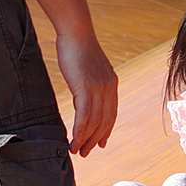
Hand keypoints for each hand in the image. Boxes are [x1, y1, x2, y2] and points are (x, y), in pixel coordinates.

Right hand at [56, 32, 117, 156]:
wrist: (76, 33)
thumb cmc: (78, 49)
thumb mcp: (88, 70)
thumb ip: (90, 84)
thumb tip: (84, 94)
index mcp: (112, 84)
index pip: (111, 113)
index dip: (106, 130)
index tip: (100, 144)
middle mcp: (109, 88)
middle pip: (105, 121)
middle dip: (95, 139)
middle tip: (84, 152)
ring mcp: (99, 88)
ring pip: (95, 121)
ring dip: (85, 139)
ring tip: (76, 151)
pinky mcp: (85, 88)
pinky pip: (84, 115)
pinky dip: (79, 130)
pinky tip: (73, 140)